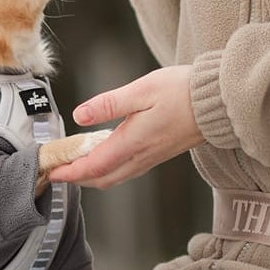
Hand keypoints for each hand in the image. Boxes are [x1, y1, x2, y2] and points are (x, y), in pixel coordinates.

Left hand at [47, 65, 204, 189]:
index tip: (52, 172)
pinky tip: (105, 156)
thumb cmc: (182, 92)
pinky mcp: (160, 153)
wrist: (218, 102)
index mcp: (133, 141)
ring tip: (76, 165)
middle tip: (58, 171)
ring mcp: (153, 157)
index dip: (70, 172)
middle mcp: (142, 155)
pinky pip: (129, 169)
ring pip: (116, 177)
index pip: (94, 166)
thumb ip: (109, 104)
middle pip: (103, 178)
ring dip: (93, 176)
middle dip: (78, 179)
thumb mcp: (142, 90)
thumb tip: (80, 115)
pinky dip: (110, 169)